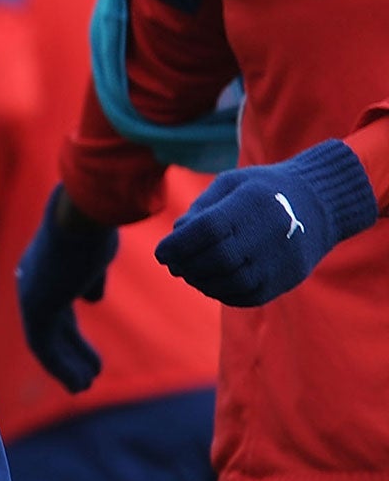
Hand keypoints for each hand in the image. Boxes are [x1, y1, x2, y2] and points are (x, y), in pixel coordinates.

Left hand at [16, 186, 118, 392]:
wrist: (84, 213)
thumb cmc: (95, 226)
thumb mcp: (94, 253)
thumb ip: (90, 277)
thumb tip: (92, 299)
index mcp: (44, 266)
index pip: (55, 307)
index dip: (71, 335)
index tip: (89, 357)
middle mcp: (32, 280)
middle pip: (50, 326)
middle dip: (70, 352)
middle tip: (88, 377)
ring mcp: (30, 294)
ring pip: (45, 340)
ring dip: (66, 366)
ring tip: (84, 386)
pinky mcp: (35, 306)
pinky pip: (43, 346)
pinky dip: (61, 366)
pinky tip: (80, 382)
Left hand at [154, 139, 378, 305]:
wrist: (319, 205)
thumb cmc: (261, 191)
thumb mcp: (230, 184)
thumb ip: (201, 210)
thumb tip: (175, 239)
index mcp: (252, 202)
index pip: (208, 230)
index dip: (179, 245)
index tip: (161, 253)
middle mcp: (270, 233)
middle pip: (218, 259)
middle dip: (187, 265)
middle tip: (174, 265)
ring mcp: (281, 259)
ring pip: (232, 282)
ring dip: (201, 282)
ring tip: (190, 273)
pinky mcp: (287, 279)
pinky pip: (248, 295)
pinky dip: (222, 292)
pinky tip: (211, 282)